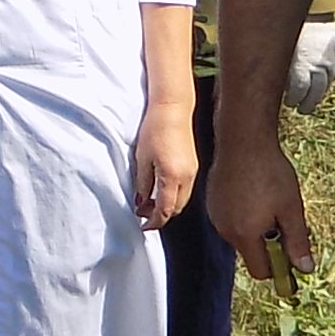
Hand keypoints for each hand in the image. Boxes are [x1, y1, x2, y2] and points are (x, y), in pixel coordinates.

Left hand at [132, 90, 198, 227]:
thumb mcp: (142, 158)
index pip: (165, 210)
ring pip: (182, 199)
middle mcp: (186, 177)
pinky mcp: (193, 164)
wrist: (172, 109)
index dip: (154, 222)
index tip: (143, 226)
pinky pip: (185, 188)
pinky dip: (174, 194)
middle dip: (160, 215)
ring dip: (168, 205)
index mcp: (172, 177)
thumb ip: (142, 183)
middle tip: (142, 211)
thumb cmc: (154, 130)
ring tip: (148, 199)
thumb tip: (140, 201)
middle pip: (176, 208)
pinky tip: (160, 187)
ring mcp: (192, 171)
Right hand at [205, 129, 312, 277]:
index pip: (261, 271)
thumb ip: (297, 242)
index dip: (278, 268)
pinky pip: (230, 219)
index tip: (290, 254)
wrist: (243, 140)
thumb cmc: (269, 172)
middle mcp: (225, 230)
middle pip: (250, 253)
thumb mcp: (291, 208)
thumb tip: (305, 269)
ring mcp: (216, 215)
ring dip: (254, 227)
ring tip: (267, 199)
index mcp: (245, 235)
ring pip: (240, 235)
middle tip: (282, 217)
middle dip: (267, 243)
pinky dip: (242, 214)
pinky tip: (252, 191)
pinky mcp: (212, 202)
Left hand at [282, 17, 334, 114]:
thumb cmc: (289, 29)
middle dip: (306, 103)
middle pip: (315, 94)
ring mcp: (332, 62)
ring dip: (317, 94)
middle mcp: (320, 65)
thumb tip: (266, 87)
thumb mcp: (280, 48)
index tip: (289, 102)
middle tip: (300, 107)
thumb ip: (277, 68)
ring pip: (326, 86)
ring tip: (310, 98)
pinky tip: (320, 81)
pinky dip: (328, 79)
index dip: (293, 99)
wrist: (313, 10)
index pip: (299, 91)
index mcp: (302, 63)